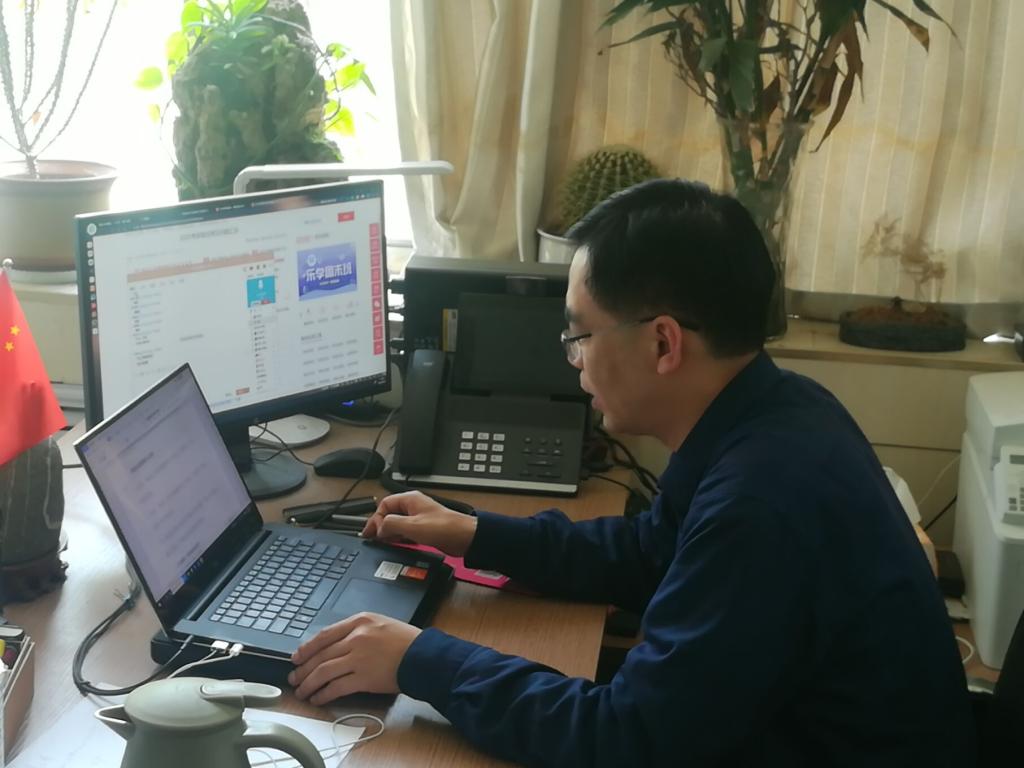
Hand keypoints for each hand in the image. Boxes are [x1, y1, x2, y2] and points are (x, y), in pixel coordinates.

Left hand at [288, 612, 420, 703]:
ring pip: (323, 672)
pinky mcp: (363, 679)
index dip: (306, 648)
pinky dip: (323, 694)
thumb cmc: (406, 641)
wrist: (424, 656)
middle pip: (320, 655)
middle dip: (302, 669)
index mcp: (360, 621)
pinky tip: (318, 698)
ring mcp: (358, 658)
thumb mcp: (380, 624)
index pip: (324, 635)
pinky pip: (336, 688)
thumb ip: (358, 630)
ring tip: (302, 691)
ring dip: (308, 684)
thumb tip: (334, 646)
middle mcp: (356, 638)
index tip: (297, 656)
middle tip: (294, 677)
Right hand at [361, 491, 477, 556]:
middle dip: (381, 526)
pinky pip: (406, 531)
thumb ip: (391, 524)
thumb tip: (379, 528)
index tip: (370, 533)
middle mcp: (413, 506)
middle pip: (389, 514)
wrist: (464, 538)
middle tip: (374, 539)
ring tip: (384, 543)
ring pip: (397, 523)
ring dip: (390, 533)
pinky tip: (398, 545)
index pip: (384, 505)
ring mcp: (419, 517)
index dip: (375, 519)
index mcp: (410, 499)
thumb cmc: (444, 528)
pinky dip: (399, 537)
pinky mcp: (424, 529)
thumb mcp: (412, 526)